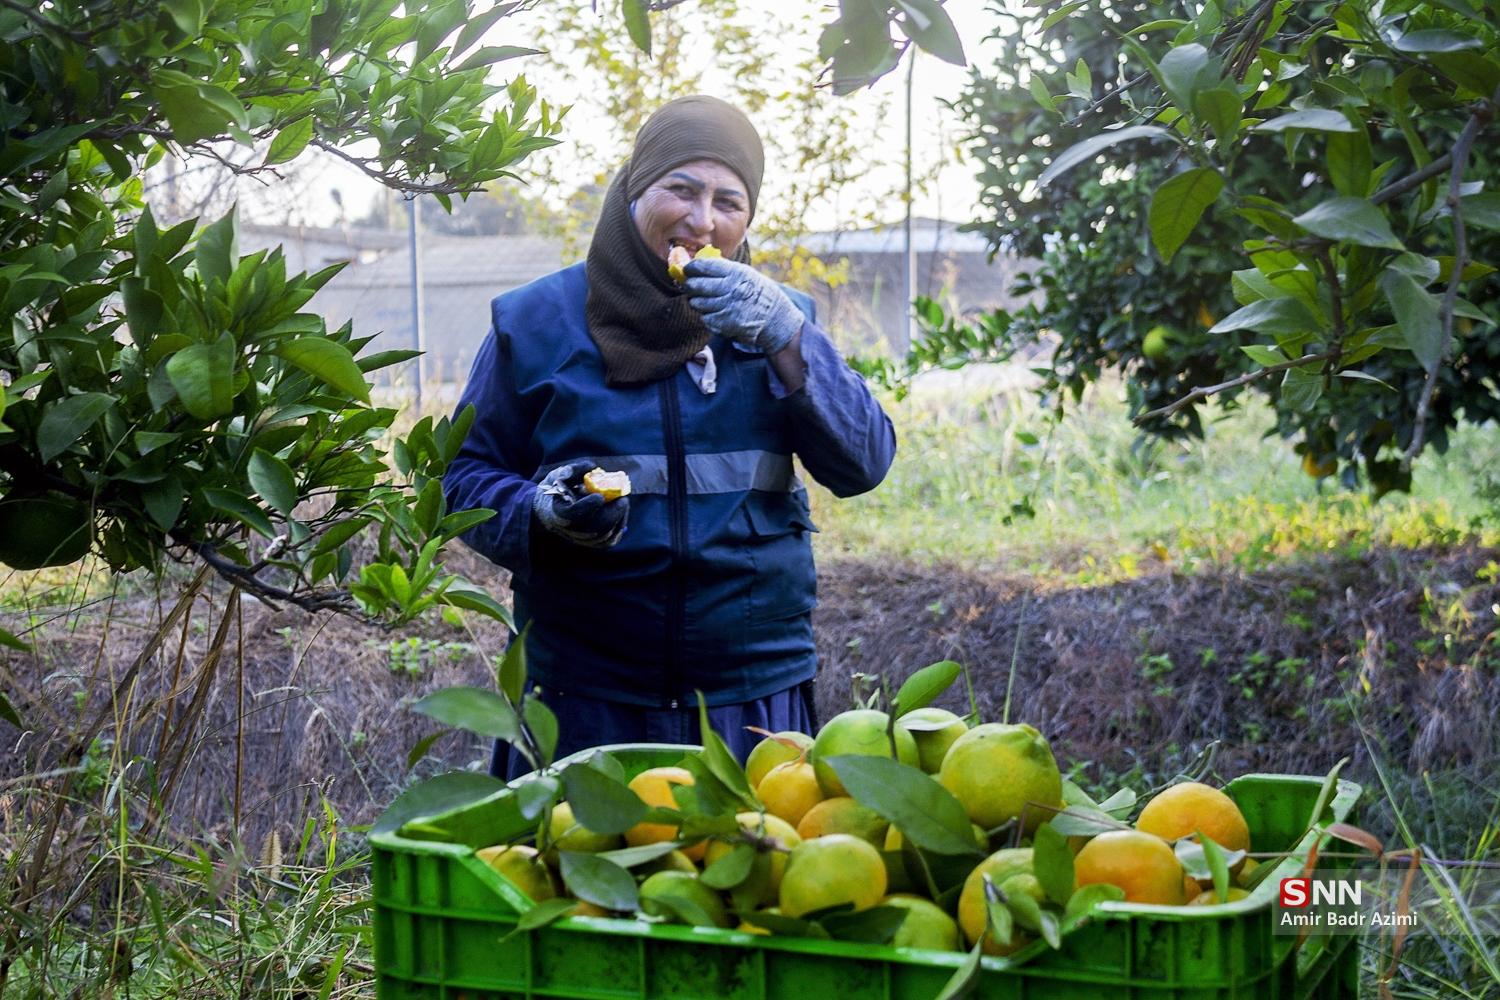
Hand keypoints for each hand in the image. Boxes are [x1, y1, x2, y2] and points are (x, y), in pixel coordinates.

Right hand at [531, 463, 627, 547]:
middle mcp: (567, 529)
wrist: (548, 510)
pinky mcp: (589, 542)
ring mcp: (579, 538)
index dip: (587, 507)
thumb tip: (591, 467)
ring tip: (623, 503)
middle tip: (623, 499)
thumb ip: (572, 470)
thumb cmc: (555, 489)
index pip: (571, 514)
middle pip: (592, 529)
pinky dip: (618, 530)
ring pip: (602, 537)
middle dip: (612, 514)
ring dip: (618, 520)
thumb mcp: (557, 475)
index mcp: (557, 512)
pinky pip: (607, 542)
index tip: (599, 496)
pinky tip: (622, 515)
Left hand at [681, 255, 803, 354]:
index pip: (704, 267)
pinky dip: (706, 316)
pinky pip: (705, 318)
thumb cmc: (756, 292)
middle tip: (688, 285)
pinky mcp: (726, 324)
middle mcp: (731, 289)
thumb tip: (698, 264)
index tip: (687, 269)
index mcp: (735, 273)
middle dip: (689, 285)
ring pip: (698, 303)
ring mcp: (728, 307)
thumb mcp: (745, 274)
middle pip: (697, 285)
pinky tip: (713, 312)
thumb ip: (724, 269)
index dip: (691, 268)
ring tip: (701, 300)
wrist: (775, 317)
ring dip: (696, 301)